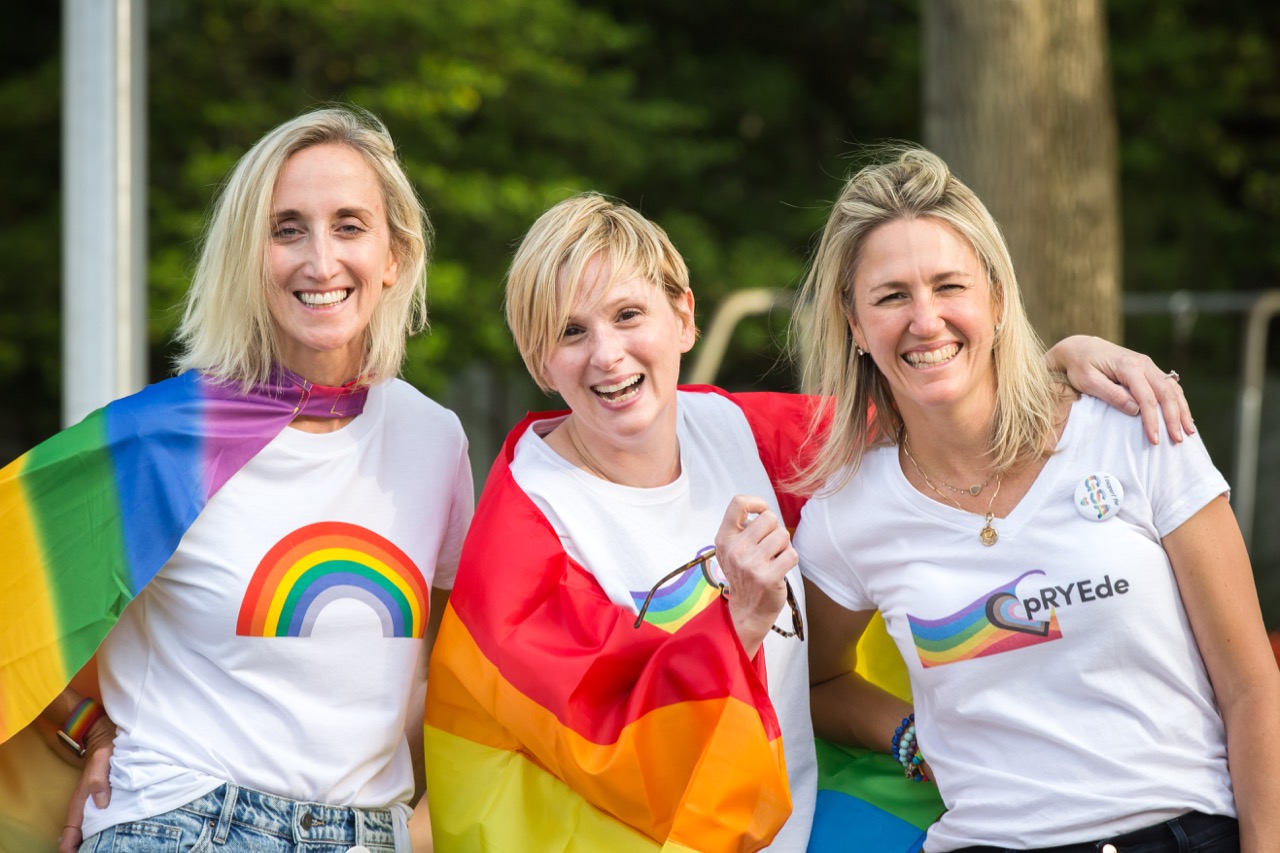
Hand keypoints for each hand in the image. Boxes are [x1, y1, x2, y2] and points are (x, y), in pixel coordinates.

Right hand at [59, 716, 114, 852]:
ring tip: (103, 849)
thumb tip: (101, 804)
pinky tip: (114, 835)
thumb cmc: (105, 750)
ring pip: (92, 827)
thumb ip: (98, 780)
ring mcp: (95, 802)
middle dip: (85, 846)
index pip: (70, 830)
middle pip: (81, 833)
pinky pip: (103, 818)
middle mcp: (86, 804)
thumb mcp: (102, 761)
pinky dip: (105, 828)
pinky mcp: (105, 798)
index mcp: (81, 799)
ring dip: (95, 839)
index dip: (70, 846)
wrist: (110, 737)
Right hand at [714, 495, 797, 656]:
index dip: (757, 503)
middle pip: (769, 518)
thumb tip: (764, 509)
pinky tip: (780, 569)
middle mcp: (735, 549)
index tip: (762, 513)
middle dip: (775, 529)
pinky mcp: (768, 577)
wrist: (747, 610)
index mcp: (724, 538)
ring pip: (783, 535)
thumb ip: (743, 528)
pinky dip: (790, 559)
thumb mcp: (731, 549)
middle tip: (770, 546)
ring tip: (774, 559)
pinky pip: (792, 554)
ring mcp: (750, 564)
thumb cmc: (744, 573)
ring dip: (784, 546)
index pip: (738, 502)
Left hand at [1046, 335, 1193, 443]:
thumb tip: (1135, 410)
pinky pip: (1168, 385)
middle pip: (1166, 393)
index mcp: (1129, 366)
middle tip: (1179, 439)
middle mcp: (1143, 363)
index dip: (1152, 420)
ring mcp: (1148, 365)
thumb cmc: (1080, 366)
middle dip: (1174, 417)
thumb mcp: (1088, 381)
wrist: (1080, 347)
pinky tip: (1182, 415)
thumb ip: (1111, 394)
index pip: (1147, 397)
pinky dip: (1177, 401)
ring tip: (1189, 430)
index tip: (1155, 439)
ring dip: (1182, 409)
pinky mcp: (1148, 369)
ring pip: (1172, 388)